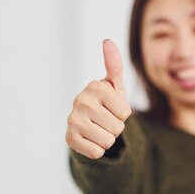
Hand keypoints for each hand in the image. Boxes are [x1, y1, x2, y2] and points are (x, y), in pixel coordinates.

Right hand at [66, 39, 131, 158]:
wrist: (88, 122)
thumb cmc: (106, 102)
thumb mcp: (115, 86)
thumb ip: (114, 65)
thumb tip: (108, 41)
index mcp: (95, 87)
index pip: (125, 113)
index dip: (123, 114)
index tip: (112, 108)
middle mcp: (80, 101)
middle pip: (117, 128)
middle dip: (116, 128)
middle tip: (105, 120)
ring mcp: (72, 120)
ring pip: (108, 141)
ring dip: (108, 139)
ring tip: (99, 128)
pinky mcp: (69, 138)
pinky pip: (96, 152)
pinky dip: (98, 150)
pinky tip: (91, 139)